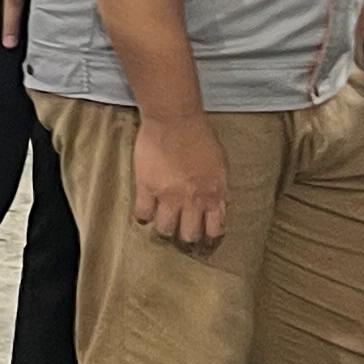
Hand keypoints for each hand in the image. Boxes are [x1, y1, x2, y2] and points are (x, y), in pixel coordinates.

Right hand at [131, 114, 229, 247]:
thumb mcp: (220, 164)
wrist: (175, 119)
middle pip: (189, 235)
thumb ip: (219, 187)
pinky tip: (145, 212)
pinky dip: (144, 217)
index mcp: (213, 194)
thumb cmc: (200, 136)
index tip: (206, 244)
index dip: (210, 240)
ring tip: (162, 227)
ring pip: (165, 230)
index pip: (215, 230)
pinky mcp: (146, 188)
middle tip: (182, 238)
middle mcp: (192, 201)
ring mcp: (168, 196)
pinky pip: (143, 214)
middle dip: (187, 240)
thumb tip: (218, 203)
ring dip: (165, 230)